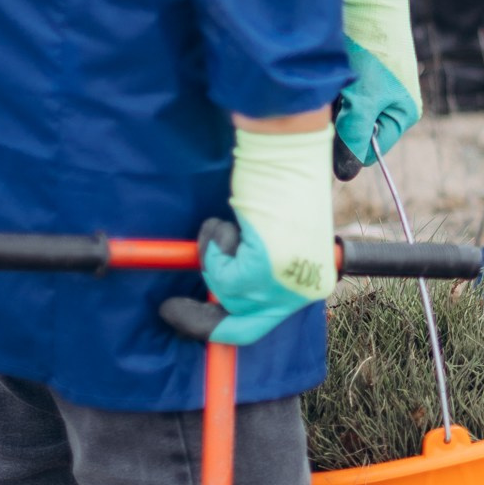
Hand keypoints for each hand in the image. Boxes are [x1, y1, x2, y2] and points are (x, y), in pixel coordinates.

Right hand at [200, 126, 334, 343]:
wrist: (289, 153)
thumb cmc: (284, 185)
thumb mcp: (280, 241)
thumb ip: (262, 272)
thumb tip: (226, 297)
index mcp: (313, 284)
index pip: (262, 325)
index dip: (223, 330)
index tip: (196, 327)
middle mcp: (303, 290)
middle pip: (240, 324)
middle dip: (197, 319)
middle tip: (170, 310)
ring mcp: (284, 283)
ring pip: (224, 292)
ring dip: (213, 257)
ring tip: (229, 225)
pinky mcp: (262, 269)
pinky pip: (218, 271)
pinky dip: (213, 244)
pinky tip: (231, 221)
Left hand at [338, 0, 420, 165]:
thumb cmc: (371, 47)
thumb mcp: (363, 97)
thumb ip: (353, 135)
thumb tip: (344, 175)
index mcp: (402, 114)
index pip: (368, 152)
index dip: (347, 146)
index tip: (333, 126)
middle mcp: (390, 104)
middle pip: (354, 133)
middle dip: (339, 120)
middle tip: (334, 97)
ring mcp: (374, 86)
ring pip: (343, 113)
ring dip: (332, 102)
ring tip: (331, 79)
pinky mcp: (358, 71)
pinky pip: (339, 92)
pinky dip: (330, 86)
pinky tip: (329, 69)